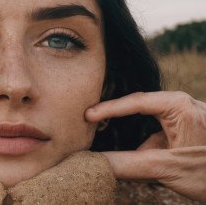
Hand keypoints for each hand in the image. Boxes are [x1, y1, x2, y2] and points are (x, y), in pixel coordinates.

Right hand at [86, 91, 205, 201]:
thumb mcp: (166, 167)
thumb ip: (128, 164)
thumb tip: (94, 163)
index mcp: (179, 105)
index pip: (136, 102)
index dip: (107, 109)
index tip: (86, 116)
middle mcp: (181, 105)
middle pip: (138, 108)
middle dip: (116, 119)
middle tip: (90, 123)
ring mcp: (183, 118)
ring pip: (146, 124)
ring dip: (131, 137)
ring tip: (113, 141)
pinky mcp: (183, 130)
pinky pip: (156, 134)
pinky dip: (144, 146)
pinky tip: (140, 159)